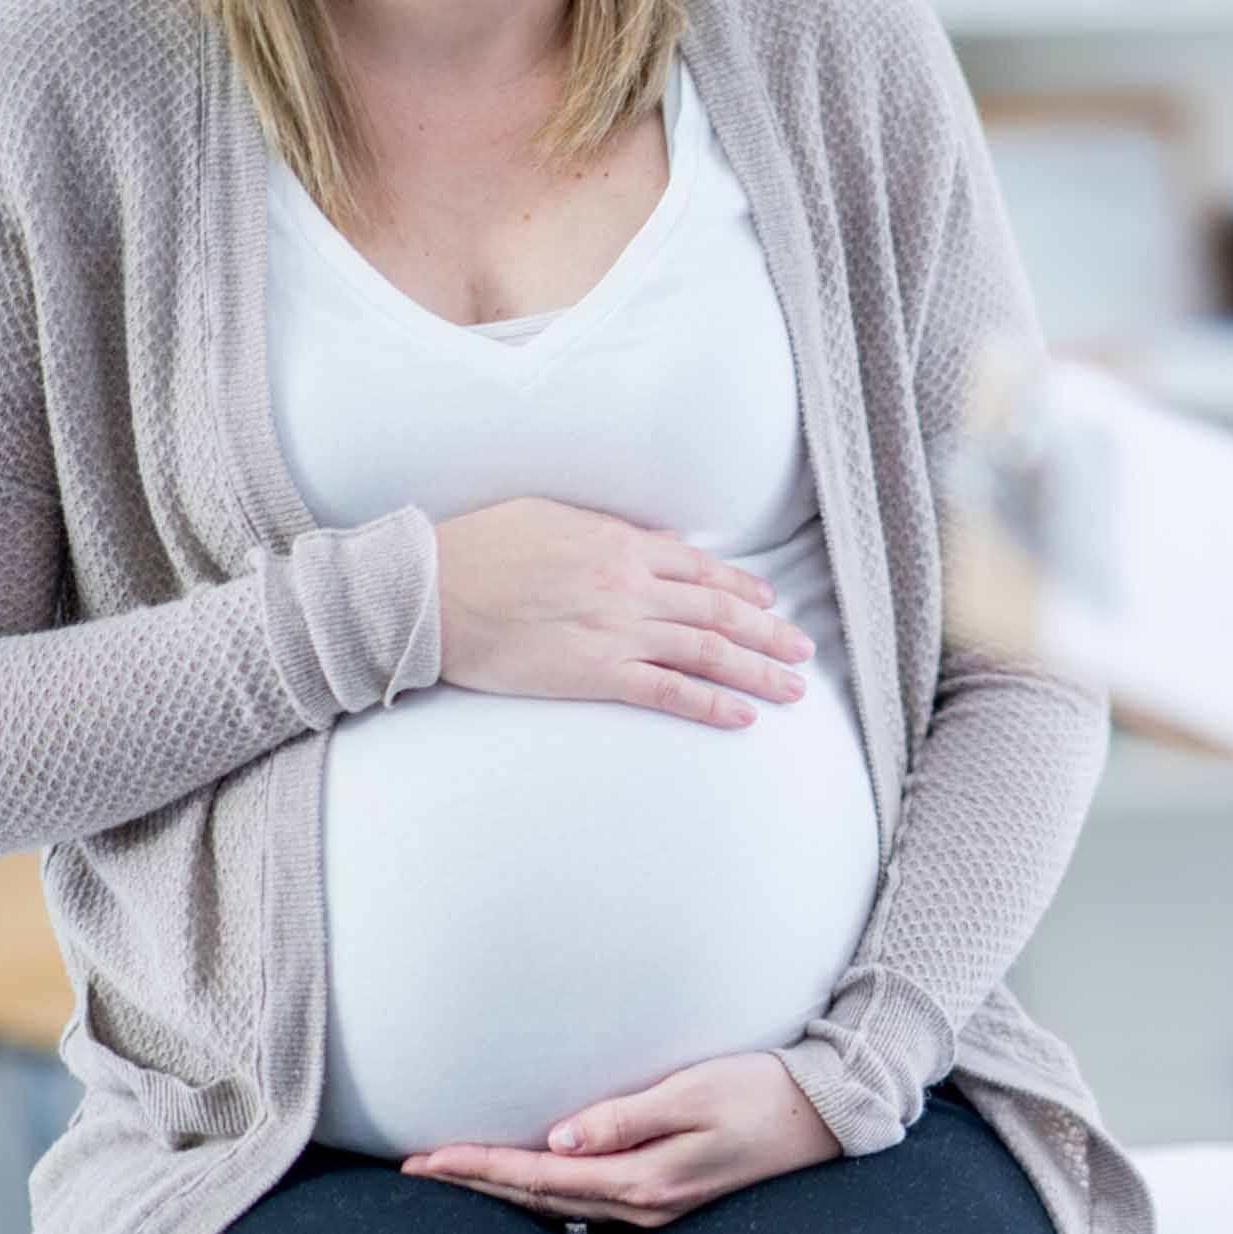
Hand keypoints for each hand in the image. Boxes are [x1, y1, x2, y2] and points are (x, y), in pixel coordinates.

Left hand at [401, 1051, 842, 1227]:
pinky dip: (544, 1191)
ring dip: (505, 1191)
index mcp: (643, 1179)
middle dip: (477, 1184)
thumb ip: (625, 1117)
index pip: (538, 1175)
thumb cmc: (764, 1091)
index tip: (425, 1159)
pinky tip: (529, 1182)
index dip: (478, 1167)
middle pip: (539, 1198)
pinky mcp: (667, 1194)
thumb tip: (557, 1139)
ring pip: (559, 1204)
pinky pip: (586, 1200)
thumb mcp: (696, 1093)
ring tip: (458, 1177)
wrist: (827, 1116)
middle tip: (416, 1171)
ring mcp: (656, 1205)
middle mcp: (642, 1202)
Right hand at [432, 497, 816, 728]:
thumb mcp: (552, 515)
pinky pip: (667, 692)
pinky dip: (711, 705)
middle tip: (802, 651)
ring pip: (707, 651)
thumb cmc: (480, 548)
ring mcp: (616, 631)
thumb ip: (612, 528)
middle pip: (719, 611)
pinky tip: (743, 718)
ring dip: (757, 672)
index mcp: (621, 543)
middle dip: (769, 632)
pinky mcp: (594, 674)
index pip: (702, 568)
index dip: (743, 587)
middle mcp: (630, 586)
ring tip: (792, 689)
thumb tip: (659, 540)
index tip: (771, 602)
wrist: (429, 591)